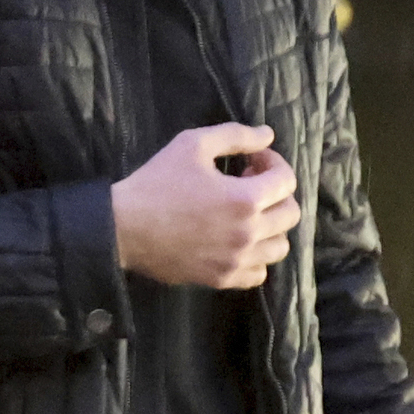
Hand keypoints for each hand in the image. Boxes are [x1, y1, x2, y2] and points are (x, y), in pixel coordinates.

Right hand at [109, 123, 298, 286]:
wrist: (123, 227)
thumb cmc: (156, 183)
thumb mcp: (192, 145)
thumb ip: (236, 136)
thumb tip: (267, 134)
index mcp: (245, 199)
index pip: (286, 181)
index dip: (273, 163)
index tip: (252, 161)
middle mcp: (249, 233)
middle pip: (290, 214)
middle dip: (276, 194)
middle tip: (249, 185)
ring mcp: (237, 260)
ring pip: (280, 246)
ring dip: (271, 227)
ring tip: (247, 216)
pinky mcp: (222, 278)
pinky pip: (258, 273)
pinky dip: (256, 258)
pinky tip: (236, 243)